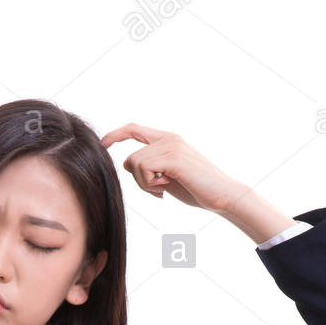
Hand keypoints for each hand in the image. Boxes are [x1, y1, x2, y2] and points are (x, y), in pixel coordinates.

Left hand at [100, 123, 243, 212]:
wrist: (223, 195)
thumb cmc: (197, 189)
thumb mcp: (167, 177)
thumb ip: (149, 168)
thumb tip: (126, 164)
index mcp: (168, 140)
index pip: (135, 129)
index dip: (116, 135)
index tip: (102, 144)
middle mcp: (168, 139)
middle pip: (131, 158)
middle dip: (137, 181)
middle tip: (157, 190)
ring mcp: (171, 146)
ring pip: (134, 164)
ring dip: (144, 185)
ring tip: (164, 189)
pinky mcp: (173, 158)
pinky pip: (143, 169)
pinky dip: (149, 185)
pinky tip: (166, 189)